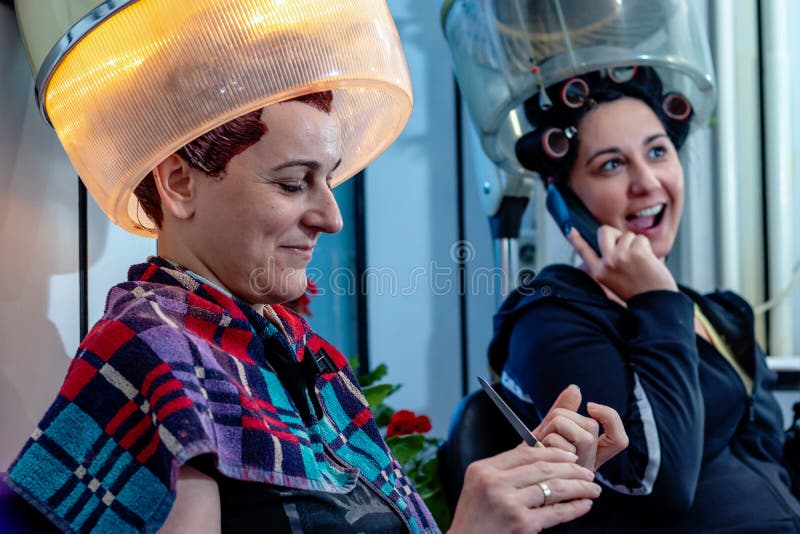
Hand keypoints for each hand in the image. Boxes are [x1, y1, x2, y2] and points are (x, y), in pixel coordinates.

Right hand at [449, 446, 599, 533]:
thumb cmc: (474, 517)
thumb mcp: (478, 485)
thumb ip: (503, 469)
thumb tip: (537, 452)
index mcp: (483, 469)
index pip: (525, 452)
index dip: (553, 452)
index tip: (570, 456)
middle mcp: (494, 483)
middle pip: (542, 468)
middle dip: (571, 469)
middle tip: (587, 472)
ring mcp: (508, 503)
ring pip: (553, 488)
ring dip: (578, 487)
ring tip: (592, 488)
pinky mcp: (520, 523)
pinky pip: (555, 512)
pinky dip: (574, 507)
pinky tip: (584, 504)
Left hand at [533, 385, 628, 470]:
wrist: (516, 471)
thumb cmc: (535, 450)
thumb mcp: (550, 428)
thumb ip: (564, 409)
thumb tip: (575, 389)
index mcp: (591, 454)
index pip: (619, 440)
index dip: (610, 418)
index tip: (589, 406)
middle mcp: (590, 464)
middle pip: (592, 427)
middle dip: (564, 416)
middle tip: (547, 429)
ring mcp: (580, 473)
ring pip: (583, 434)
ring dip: (555, 427)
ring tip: (543, 438)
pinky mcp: (567, 477)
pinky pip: (561, 444)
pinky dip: (547, 438)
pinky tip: (540, 447)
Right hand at [568, 226, 676, 300]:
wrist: (656, 304)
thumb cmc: (639, 291)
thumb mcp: (614, 280)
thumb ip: (608, 263)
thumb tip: (610, 243)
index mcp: (599, 272)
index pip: (584, 251)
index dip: (576, 240)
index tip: (570, 230)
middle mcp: (606, 264)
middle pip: (605, 231)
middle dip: (617, 234)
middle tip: (626, 245)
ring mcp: (620, 257)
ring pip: (627, 235)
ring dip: (636, 245)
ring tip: (640, 263)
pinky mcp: (635, 253)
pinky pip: (640, 239)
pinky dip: (647, 247)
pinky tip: (648, 262)